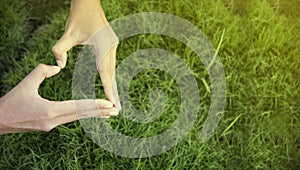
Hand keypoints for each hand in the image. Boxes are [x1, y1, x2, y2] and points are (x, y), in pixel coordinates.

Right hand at [0, 64, 118, 133]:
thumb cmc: (11, 102)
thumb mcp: (25, 84)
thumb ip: (41, 72)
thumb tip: (58, 66)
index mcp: (49, 112)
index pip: (76, 107)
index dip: (93, 105)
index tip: (107, 104)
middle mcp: (53, 121)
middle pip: (80, 115)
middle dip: (99, 112)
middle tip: (115, 110)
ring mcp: (52, 125)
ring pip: (77, 118)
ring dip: (93, 114)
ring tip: (109, 113)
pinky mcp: (50, 125)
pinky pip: (70, 118)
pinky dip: (82, 115)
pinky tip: (91, 114)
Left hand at [52, 0, 120, 109]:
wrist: (89, 3)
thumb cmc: (78, 17)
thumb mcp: (67, 33)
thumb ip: (60, 50)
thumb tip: (59, 66)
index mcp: (104, 46)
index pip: (105, 72)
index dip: (108, 89)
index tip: (112, 103)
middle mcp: (112, 47)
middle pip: (112, 74)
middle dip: (113, 92)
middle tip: (117, 110)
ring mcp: (113, 46)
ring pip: (113, 70)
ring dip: (113, 85)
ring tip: (115, 101)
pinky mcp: (111, 45)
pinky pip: (111, 64)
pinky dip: (111, 76)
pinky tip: (111, 85)